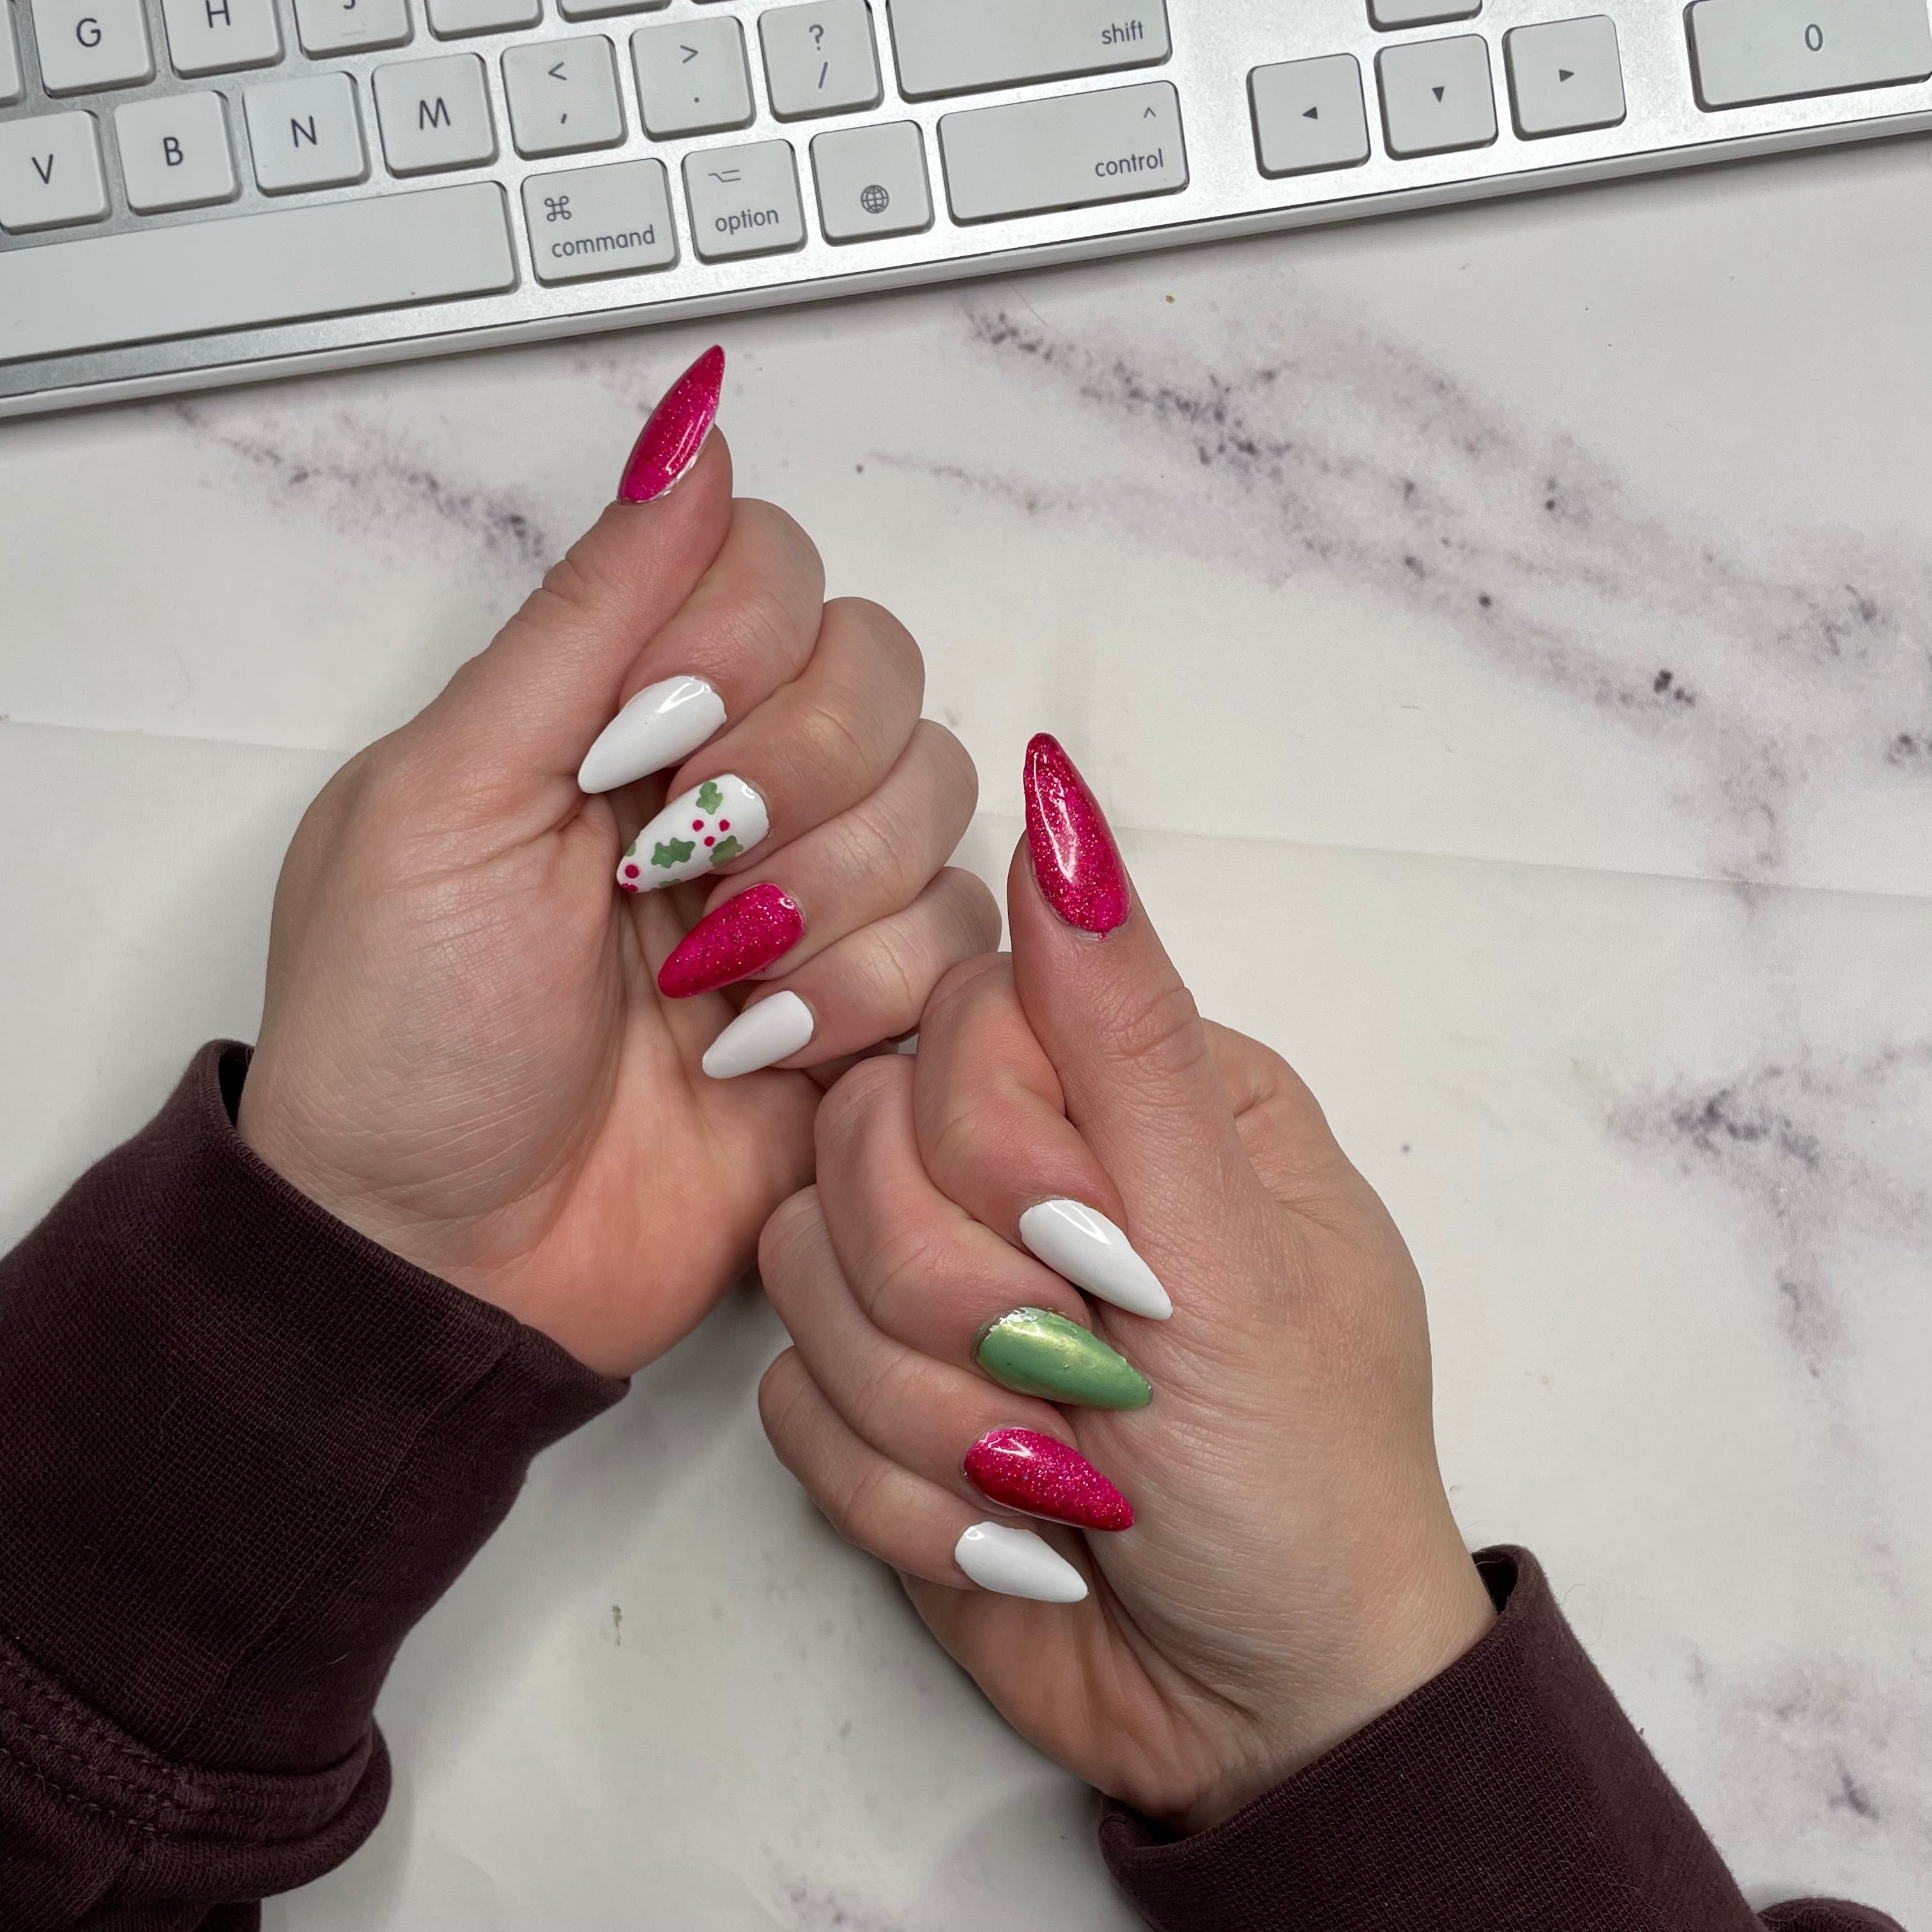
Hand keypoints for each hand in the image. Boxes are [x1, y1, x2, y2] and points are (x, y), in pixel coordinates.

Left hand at [238, 349, 994, 1377]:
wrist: (443, 1262)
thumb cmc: (404, 1036)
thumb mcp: (447, 799)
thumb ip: (584, 617)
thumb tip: (690, 430)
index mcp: (621, 704)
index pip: (776, 569)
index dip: (742, 646)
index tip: (642, 748)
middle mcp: (735, 777)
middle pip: (883, 675)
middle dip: (790, 783)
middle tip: (671, 880)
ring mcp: (813, 893)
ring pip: (938, 809)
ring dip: (820, 908)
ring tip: (701, 994)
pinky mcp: (871, 1007)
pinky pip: (959, 947)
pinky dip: (858, 1004)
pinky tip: (752, 1058)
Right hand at [757, 735, 1494, 1832]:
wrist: (1264, 1714)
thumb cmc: (1294, 1474)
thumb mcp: (1230, 1257)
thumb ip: (1126, 1038)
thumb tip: (1065, 801)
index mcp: (1137, 1092)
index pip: (959, 1020)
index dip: (990, 1146)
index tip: (1095, 1263)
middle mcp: (1029, 1165)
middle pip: (859, 1142)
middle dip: (957, 1300)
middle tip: (1087, 1385)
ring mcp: (939, 1281)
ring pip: (802, 1269)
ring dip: (932, 1414)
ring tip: (1059, 1488)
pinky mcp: (876, 1396)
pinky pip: (788, 1400)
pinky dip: (897, 1494)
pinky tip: (1011, 1540)